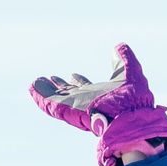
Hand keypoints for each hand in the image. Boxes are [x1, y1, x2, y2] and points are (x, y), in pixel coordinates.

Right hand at [28, 43, 166, 165]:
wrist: (131, 116)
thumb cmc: (133, 98)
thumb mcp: (129, 71)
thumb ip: (123, 59)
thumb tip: (118, 47)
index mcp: (100, 95)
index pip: (85, 88)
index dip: (78, 81)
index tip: (72, 75)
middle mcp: (87, 102)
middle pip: (69, 94)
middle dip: (60, 87)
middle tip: (50, 79)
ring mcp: (77, 107)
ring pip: (58, 99)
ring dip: (46, 91)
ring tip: (36, 82)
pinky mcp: (69, 110)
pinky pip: (52, 103)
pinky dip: (41, 96)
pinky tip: (33, 87)